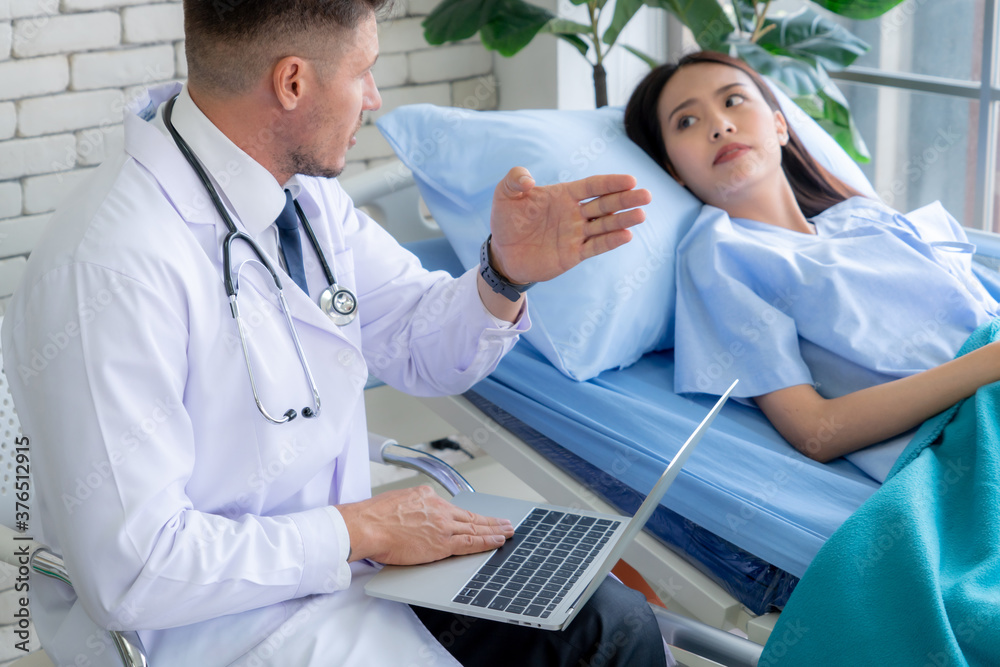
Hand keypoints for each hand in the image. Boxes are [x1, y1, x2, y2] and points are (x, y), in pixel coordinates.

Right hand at [337, 486, 513, 564]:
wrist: (367, 525)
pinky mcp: (442, 542)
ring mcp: (442, 525)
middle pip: (470, 516)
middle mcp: (438, 508)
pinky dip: (487, 541)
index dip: (469, 514)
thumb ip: (411, 504)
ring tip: (507, 531)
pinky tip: (497, 541)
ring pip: (475, 527)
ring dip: (494, 529)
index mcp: (427, 496)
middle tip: (505, 522)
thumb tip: (414, 511)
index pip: (453, 508)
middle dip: (489, 520)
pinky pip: (471, 542)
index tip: (477, 516)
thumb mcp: (397, 500)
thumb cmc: (373, 517)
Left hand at [488, 167, 651, 283]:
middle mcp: (574, 213)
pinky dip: (610, 242)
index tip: (630, 180)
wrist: (503, 254)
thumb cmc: (506, 221)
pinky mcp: (574, 254)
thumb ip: (514, 180)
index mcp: (563, 195)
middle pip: (605, 204)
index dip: (611, 183)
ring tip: (641, 215)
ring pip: (605, 225)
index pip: (592, 186)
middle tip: (646, 195)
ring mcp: (576, 234)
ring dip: (623, 220)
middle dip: (625, 199)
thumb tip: (528, 180)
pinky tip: (626, 236)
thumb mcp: (504, 195)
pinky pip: (595, 246)